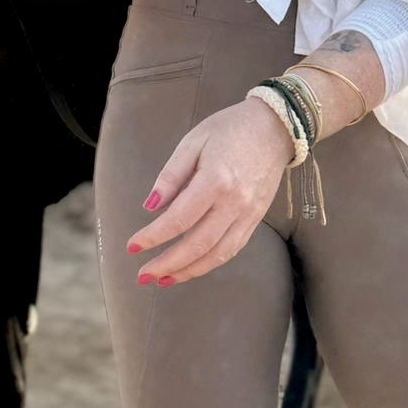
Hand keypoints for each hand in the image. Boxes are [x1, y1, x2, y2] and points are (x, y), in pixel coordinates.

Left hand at [124, 95, 296, 286]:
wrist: (275, 127)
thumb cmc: (230, 129)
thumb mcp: (193, 141)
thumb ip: (171, 176)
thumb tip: (151, 207)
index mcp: (215, 180)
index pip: (178, 219)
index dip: (153, 237)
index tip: (132, 246)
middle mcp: (234, 203)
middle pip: (197, 245)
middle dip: (167, 264)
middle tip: (143, 275)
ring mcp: (248, 214)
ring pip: (216, 254)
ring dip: (188, 271)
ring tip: (163, 280)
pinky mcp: (256, 219)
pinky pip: (232, 249)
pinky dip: (210, 263)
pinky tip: (191, 267)